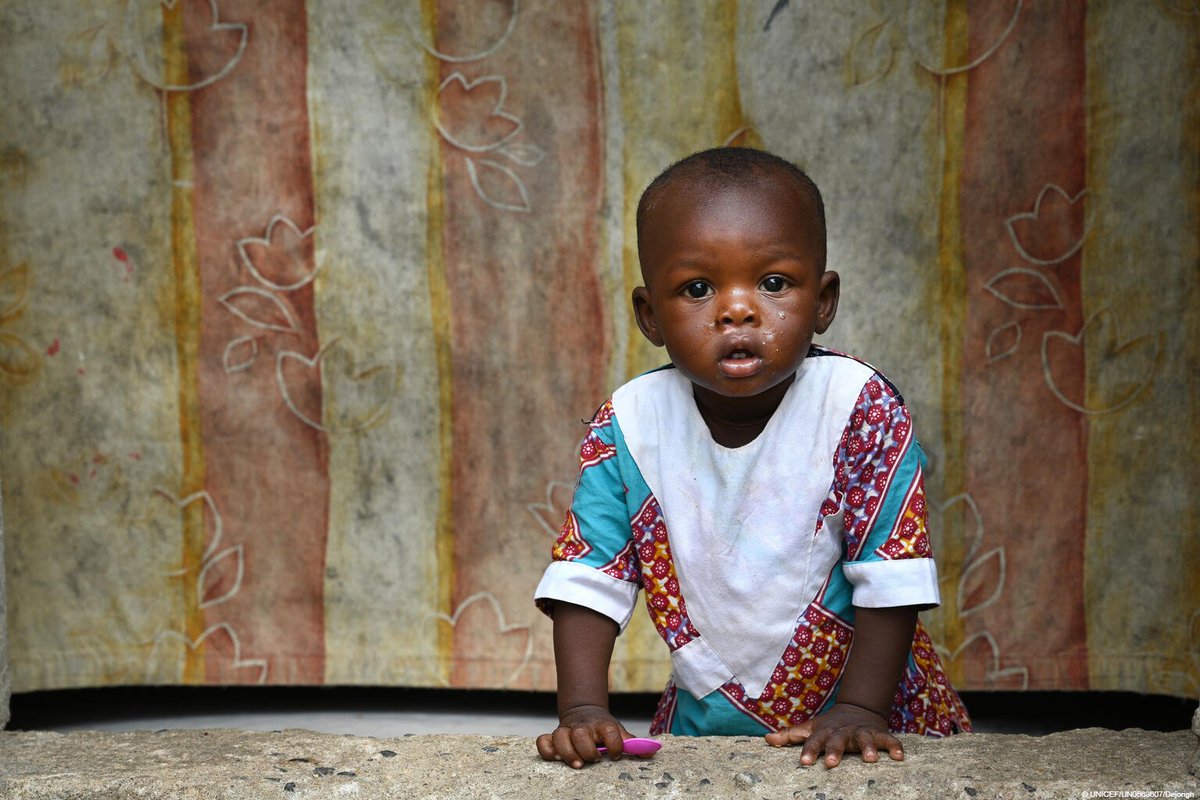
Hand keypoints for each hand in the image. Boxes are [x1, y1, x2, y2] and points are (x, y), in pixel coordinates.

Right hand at [535, 704, 635, 768]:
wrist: (585, 712)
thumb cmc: (604, 729)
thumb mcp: (618, 732)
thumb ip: (633, 743)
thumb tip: (652, 751)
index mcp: (602, 725)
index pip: (609, 731)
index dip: (614, 744)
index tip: (615, 754)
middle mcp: (583, 726)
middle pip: (581, 734)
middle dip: (587, 750)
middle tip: (593, 760)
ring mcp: (567, 730)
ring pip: (561, 736)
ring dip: (568, 752)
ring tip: (577, 764)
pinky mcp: (554, 736)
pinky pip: (543, 741)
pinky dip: (546, 750)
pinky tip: (555, 759)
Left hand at [764, 702, 903, 767]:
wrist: (857, 709)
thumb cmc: (830, 726)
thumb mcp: (811, 728)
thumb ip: (790, 735)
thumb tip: (766, 740)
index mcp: (825, 732)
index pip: (814, 741)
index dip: (808, 751)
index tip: (803, 762)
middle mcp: (843, 732)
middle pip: (837, 740)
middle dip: (834, 751)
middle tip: (830, 763)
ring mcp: (861, 732)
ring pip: (864, 739)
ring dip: (867, 748)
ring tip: (870, 759)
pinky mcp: (879, 733)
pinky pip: (889, 740)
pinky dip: (894, 747)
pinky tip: (899, 757)